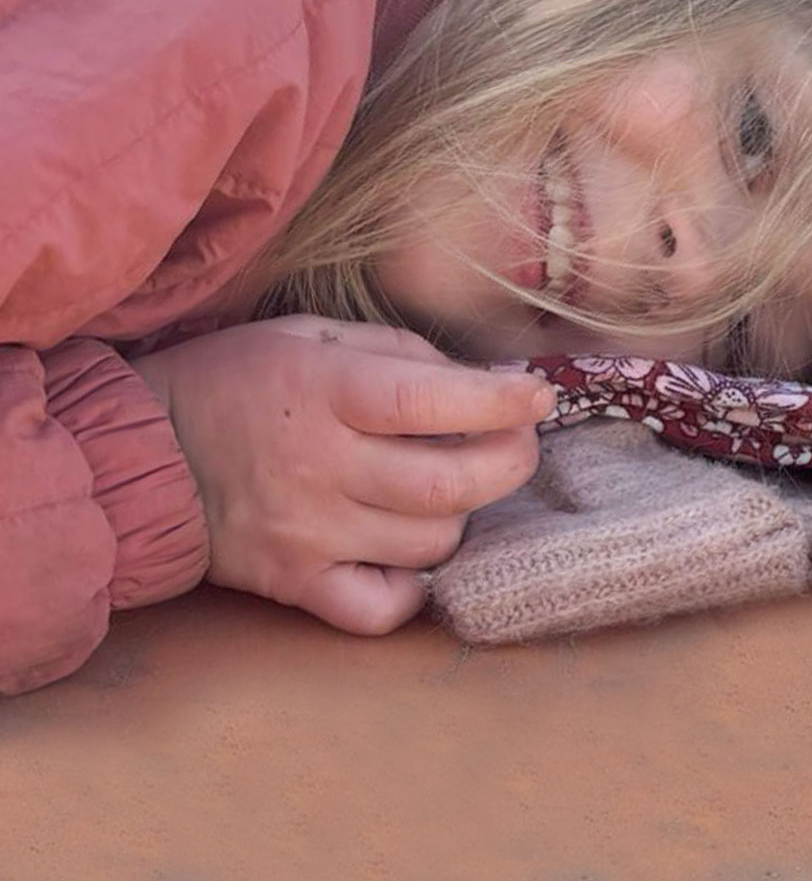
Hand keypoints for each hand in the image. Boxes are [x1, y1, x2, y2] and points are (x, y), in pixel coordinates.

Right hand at [131, 317, 550, 635]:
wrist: (141, 453)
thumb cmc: (237, 381)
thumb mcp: (313, 335)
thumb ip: (400, 352)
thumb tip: (487, 380)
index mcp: (324, 392)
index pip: (431, 402)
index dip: (500, 401)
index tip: (538, 394)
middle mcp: (319, 467)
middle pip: (449, 486)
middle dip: (509, 462)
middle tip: (517, 442)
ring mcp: (308, 533)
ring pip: (430, 543)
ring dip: (463, 515)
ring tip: (451, 486)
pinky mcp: (295, 583)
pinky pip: (379, 608)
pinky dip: (414, 588)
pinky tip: (412, 552)